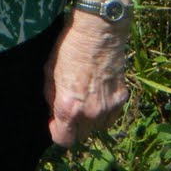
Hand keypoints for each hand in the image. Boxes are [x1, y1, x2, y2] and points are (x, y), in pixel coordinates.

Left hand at [44, 11, 129, 146]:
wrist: (98, 31)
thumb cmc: (69, 47)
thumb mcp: (49, 72)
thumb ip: (52, 98)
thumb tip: (53, 113)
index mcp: (69, 107)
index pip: (63, 140)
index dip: (57, 132)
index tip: (55, 122)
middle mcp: (90, 113)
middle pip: (81, 137)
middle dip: (74, 127)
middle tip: (71, 109)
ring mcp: (108, 107)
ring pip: (98, 128)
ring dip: (91, 121)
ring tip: (86, 100)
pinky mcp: (121, 98)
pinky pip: (112, 117)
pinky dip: (105, 112)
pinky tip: (99, 96)